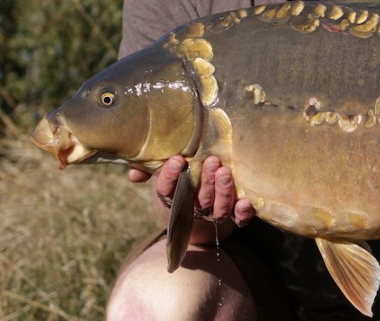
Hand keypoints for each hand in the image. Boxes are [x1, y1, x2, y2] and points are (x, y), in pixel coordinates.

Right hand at [132, 155, 255, 226]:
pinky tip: (246, 202)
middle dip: (205, 181)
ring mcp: (214, 213)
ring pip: (218, 208)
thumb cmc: (181, 180)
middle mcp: (194, 207)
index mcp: (174, 197)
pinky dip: (243, 213)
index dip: (171, 177)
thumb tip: (133, 174)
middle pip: (198, 199)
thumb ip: (148, 168)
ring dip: (223, 192)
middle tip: (212, 160)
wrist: (199, 208)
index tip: (178, 160)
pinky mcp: (234, 216)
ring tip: (226, 172)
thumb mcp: (165, 173)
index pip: (168, 190)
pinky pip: (239, 219)